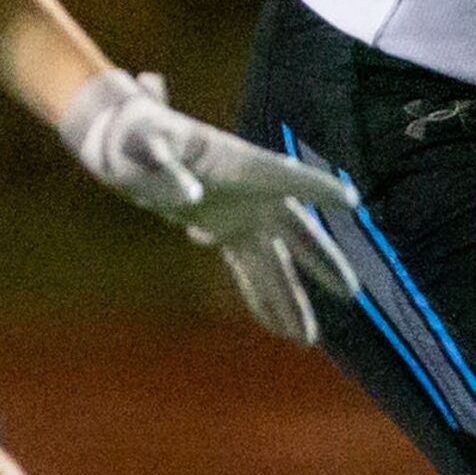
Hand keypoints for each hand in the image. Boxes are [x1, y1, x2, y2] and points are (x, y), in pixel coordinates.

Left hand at [59, 69, 360, 344]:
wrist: (126, 145)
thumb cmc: (136, 136)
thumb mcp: (143, 147)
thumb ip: (164, 169)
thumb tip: (188, 197)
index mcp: (240, 164)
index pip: (284, 176)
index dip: (317, 186)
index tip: (349, 201)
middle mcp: (253, 194)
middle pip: (297, 231)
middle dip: (322, 262)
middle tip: (350, 291)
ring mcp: (242, 216)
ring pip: (274, 262)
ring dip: (289, 299)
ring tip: (307, 338)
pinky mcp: (225, 232)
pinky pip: (249, 270)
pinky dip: (261, 297)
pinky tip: (277, 327)